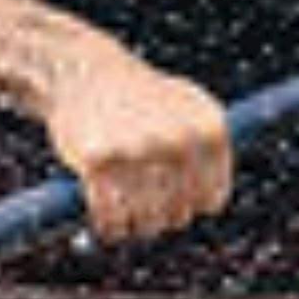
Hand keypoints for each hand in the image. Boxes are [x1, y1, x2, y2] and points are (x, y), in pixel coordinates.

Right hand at [44, 40, 241, 245]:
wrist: (85, 70)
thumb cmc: (141, 94)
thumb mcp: (188, 105)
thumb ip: (208, 149)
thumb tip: (213, 205)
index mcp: (209, 127)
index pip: (211, 200)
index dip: (190, 205)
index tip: (172, 198)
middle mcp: (179, 139)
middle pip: (179, 215)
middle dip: (160, 218)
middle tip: (143, 205)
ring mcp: (138, 149)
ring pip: (147, 223)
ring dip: (135, 228)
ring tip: (127, 215)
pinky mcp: (98, 160)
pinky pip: (111, 219)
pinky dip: (109, 228)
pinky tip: (107, 221)